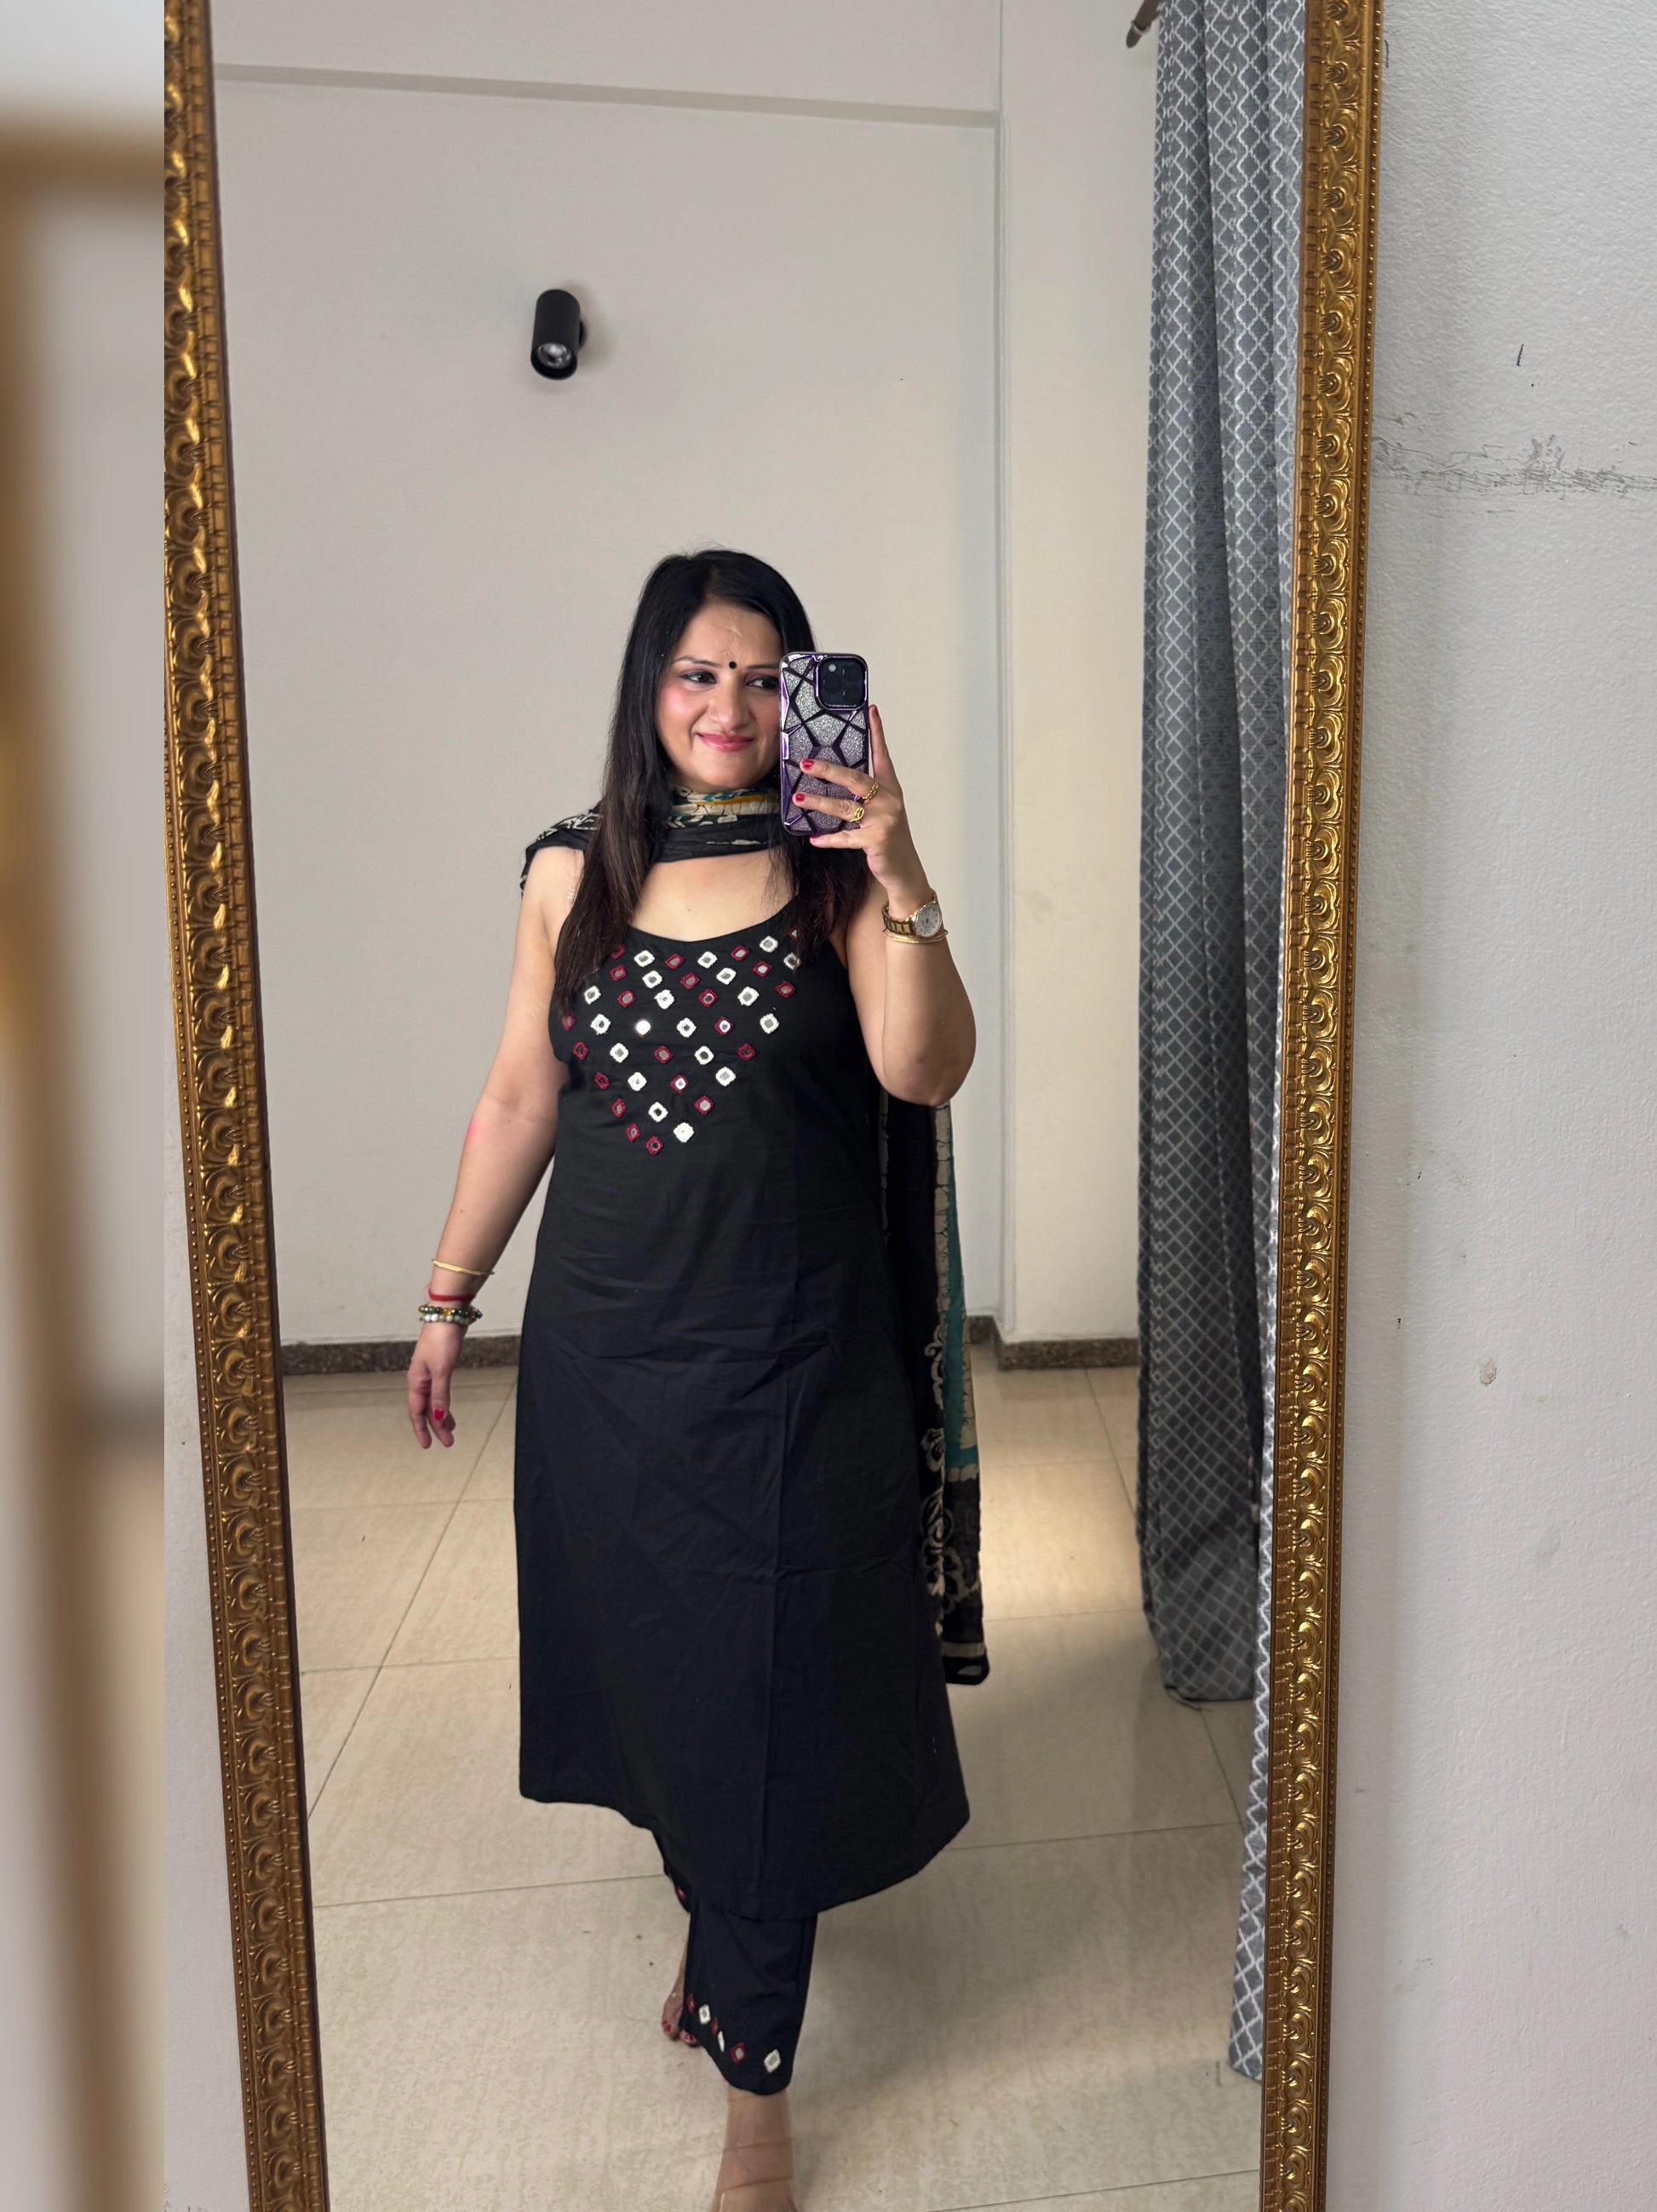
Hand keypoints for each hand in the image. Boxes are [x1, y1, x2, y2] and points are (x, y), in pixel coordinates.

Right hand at [408, 1324, 462, 1448]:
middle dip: (435, 1426)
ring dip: (441, 1415)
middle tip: (448, 1442)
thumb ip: (440, 1394)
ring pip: (433, 1401)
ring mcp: (429, 1373)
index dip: (422, 1429)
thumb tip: (439, 1417)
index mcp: (416, 1381)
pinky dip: (444, 1402)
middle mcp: (420, 1379)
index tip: (428, 1445)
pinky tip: (448, 1407)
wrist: (447, 1314)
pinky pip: (439, 1391)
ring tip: (450, 1429)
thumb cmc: (441, 1339)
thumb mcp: (442, 1370)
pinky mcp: (439, 1366)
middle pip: (426, 1409)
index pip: (417, 1412)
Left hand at [803, 708, 930, 910]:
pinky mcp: (875, 841)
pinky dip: (829, 839)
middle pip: (856, 779)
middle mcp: (889, 800)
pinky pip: (845, 837)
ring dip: (820, 803)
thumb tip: (835, 778)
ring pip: (845, 808)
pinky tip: (814, 838)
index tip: (871, 711)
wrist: (904, 868)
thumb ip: (865, 794)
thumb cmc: (889, 836)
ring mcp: (883, 820)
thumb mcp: (882, 810)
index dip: (877, 733)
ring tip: (800, 799)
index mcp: (890, 788)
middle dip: (829, 771)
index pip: (882, 755)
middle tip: (806, 764)